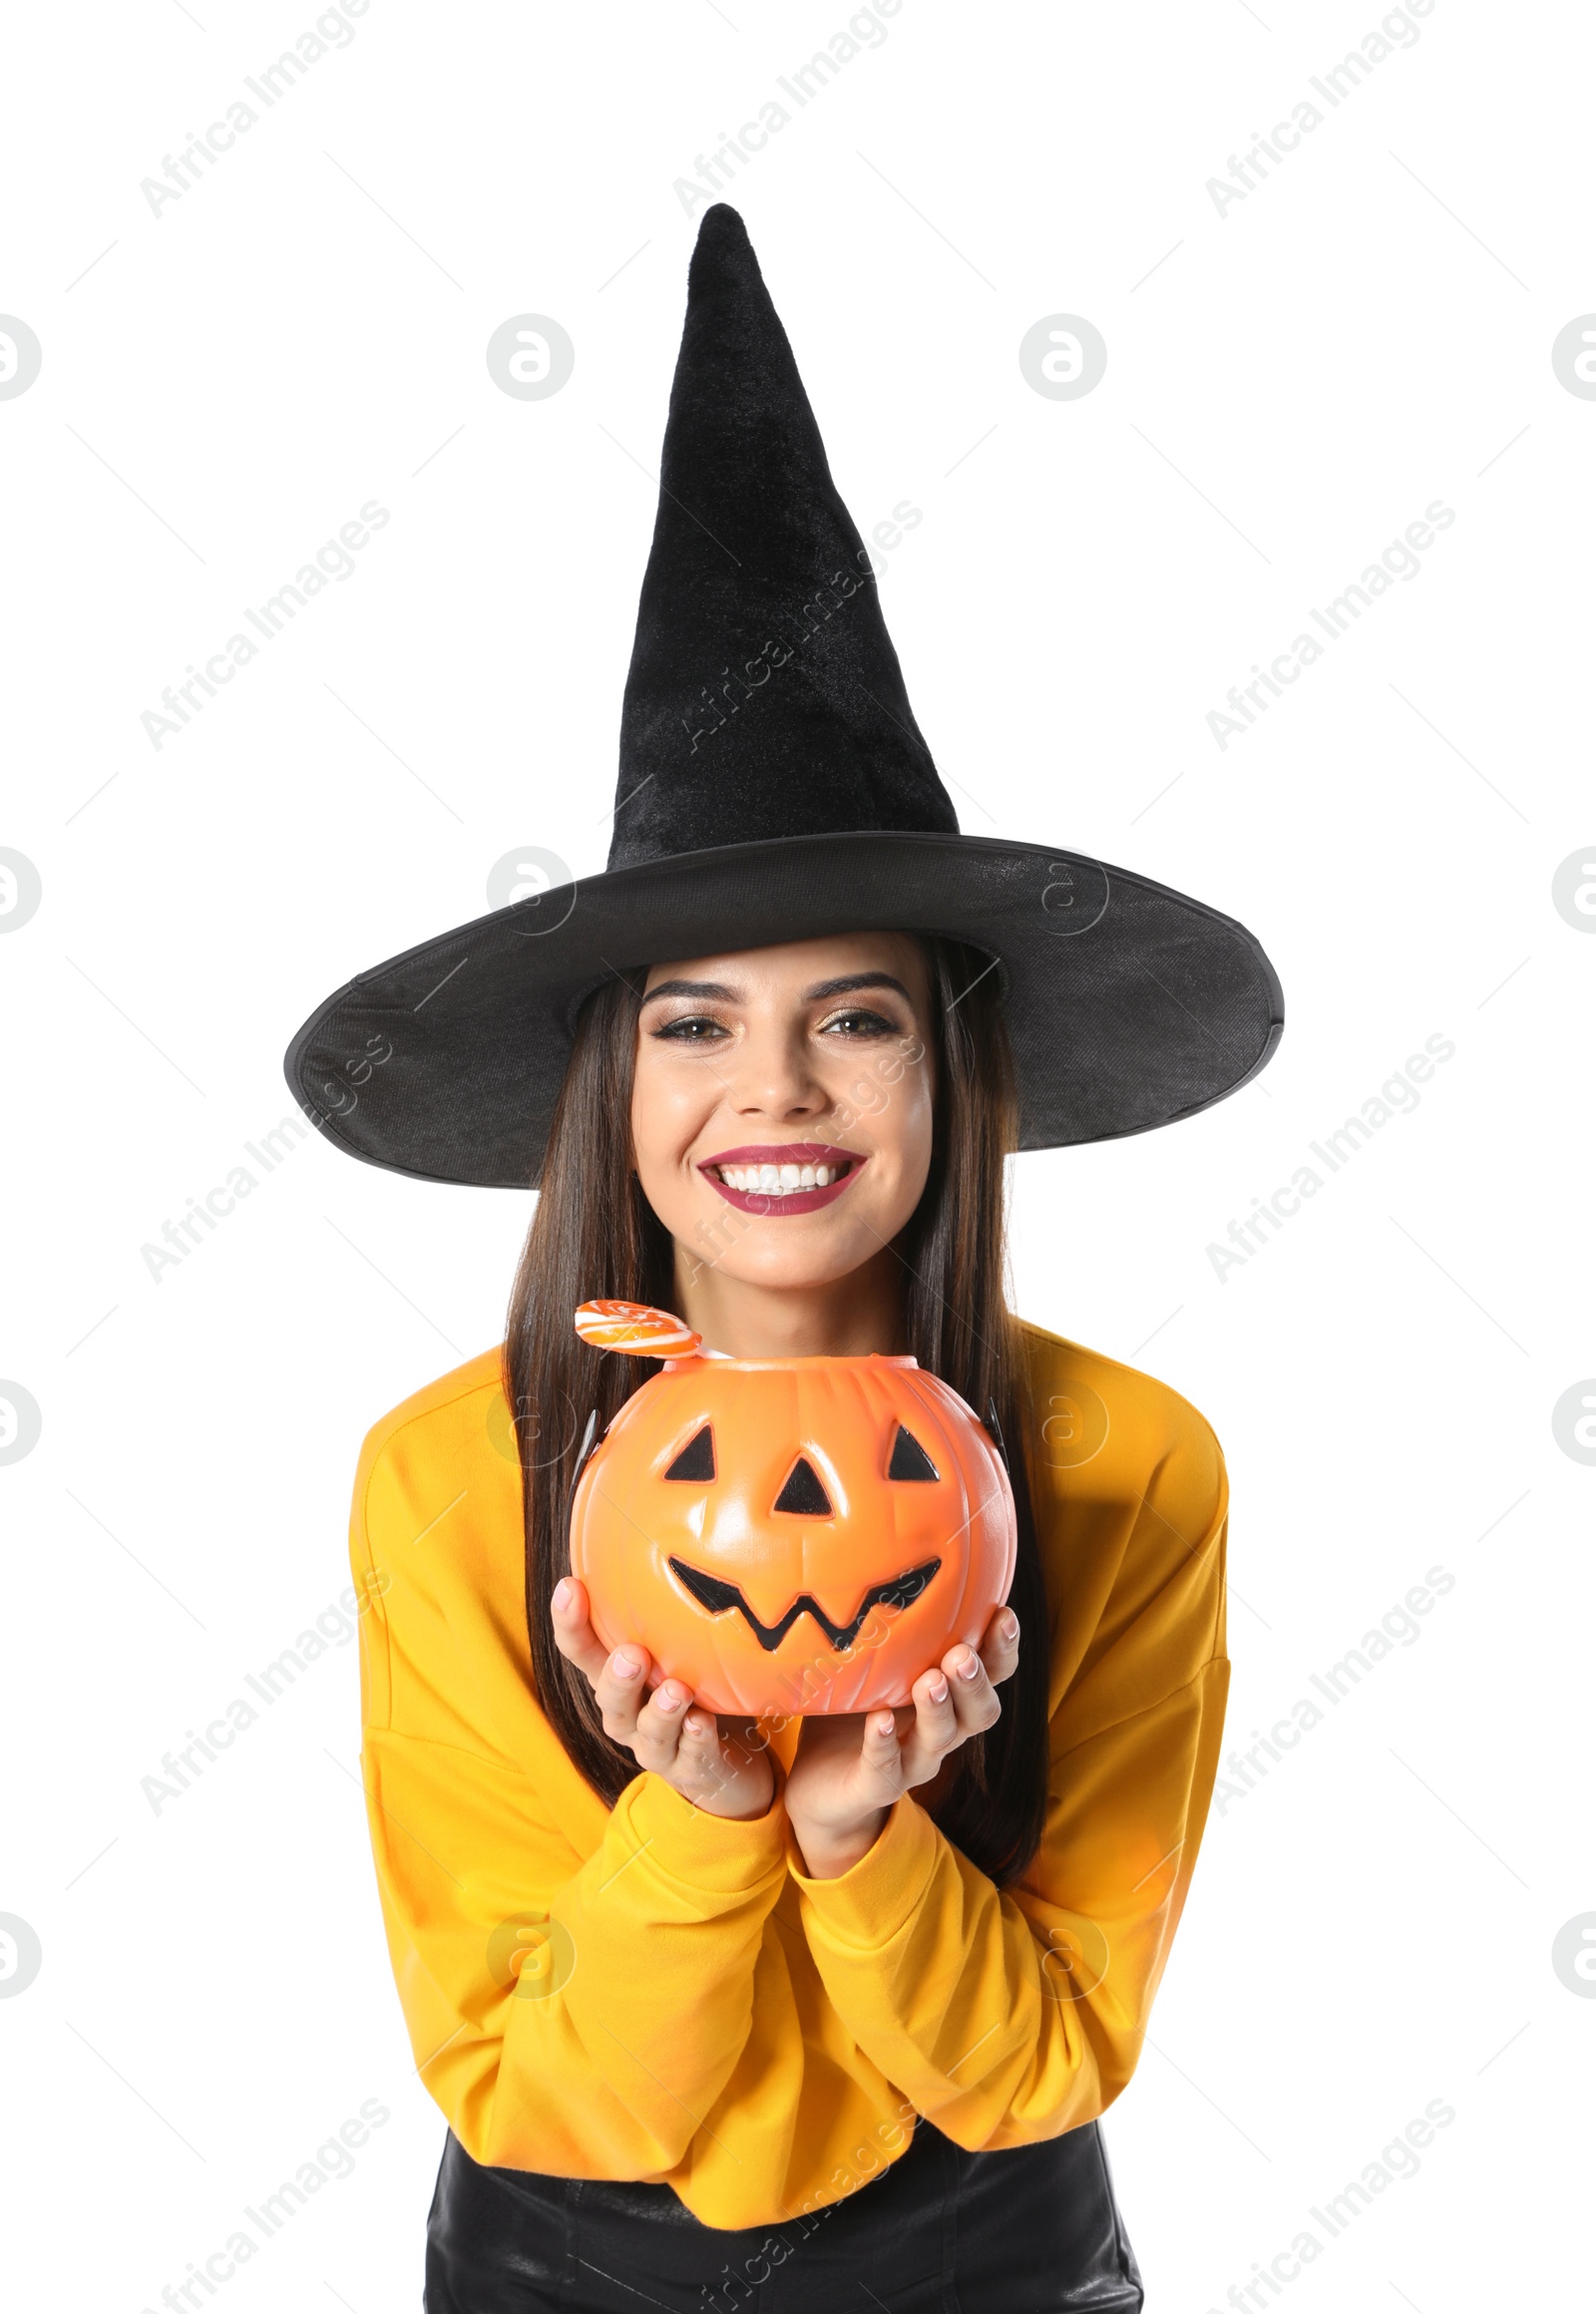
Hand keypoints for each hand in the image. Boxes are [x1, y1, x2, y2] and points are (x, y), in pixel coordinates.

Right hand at [550, 1576, 774, 1821]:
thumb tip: (666, 1529)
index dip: (570, 1623)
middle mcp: (627, 1714)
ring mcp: (656, 1746)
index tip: (570, 1586)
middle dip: (617, 1677)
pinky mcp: (689, 1771)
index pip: (582, 1651)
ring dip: (661, 1711)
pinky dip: (696, 1740)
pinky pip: (690, 1758)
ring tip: (677, 1691)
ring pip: (648, 1732)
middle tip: (631, 1655)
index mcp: (616, 1679)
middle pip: (609, 1698)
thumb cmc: (694, 1688)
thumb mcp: (676, 1647)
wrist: (725, 1763)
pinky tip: (704, 1724)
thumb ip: (664, 1609)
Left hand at [783, 1606, 1019, 1878]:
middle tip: (962, 1654)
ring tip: (931, 1680)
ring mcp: (911, 1762)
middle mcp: (941, 1732)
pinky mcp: (875, 1786)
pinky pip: (886, 1768)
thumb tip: (884, 1552)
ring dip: (938, 1709)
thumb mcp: (875, 1665)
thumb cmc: (854, 1711)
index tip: (1003, 1614)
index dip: (1003, 1650)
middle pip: (980, 1713)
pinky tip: (881, 1719)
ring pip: (940, 1740)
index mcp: (949, 1700)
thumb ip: (890, 1627)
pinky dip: (885, 1743)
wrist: (820, 1787)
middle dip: (975, 1682)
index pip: (991, 1675)